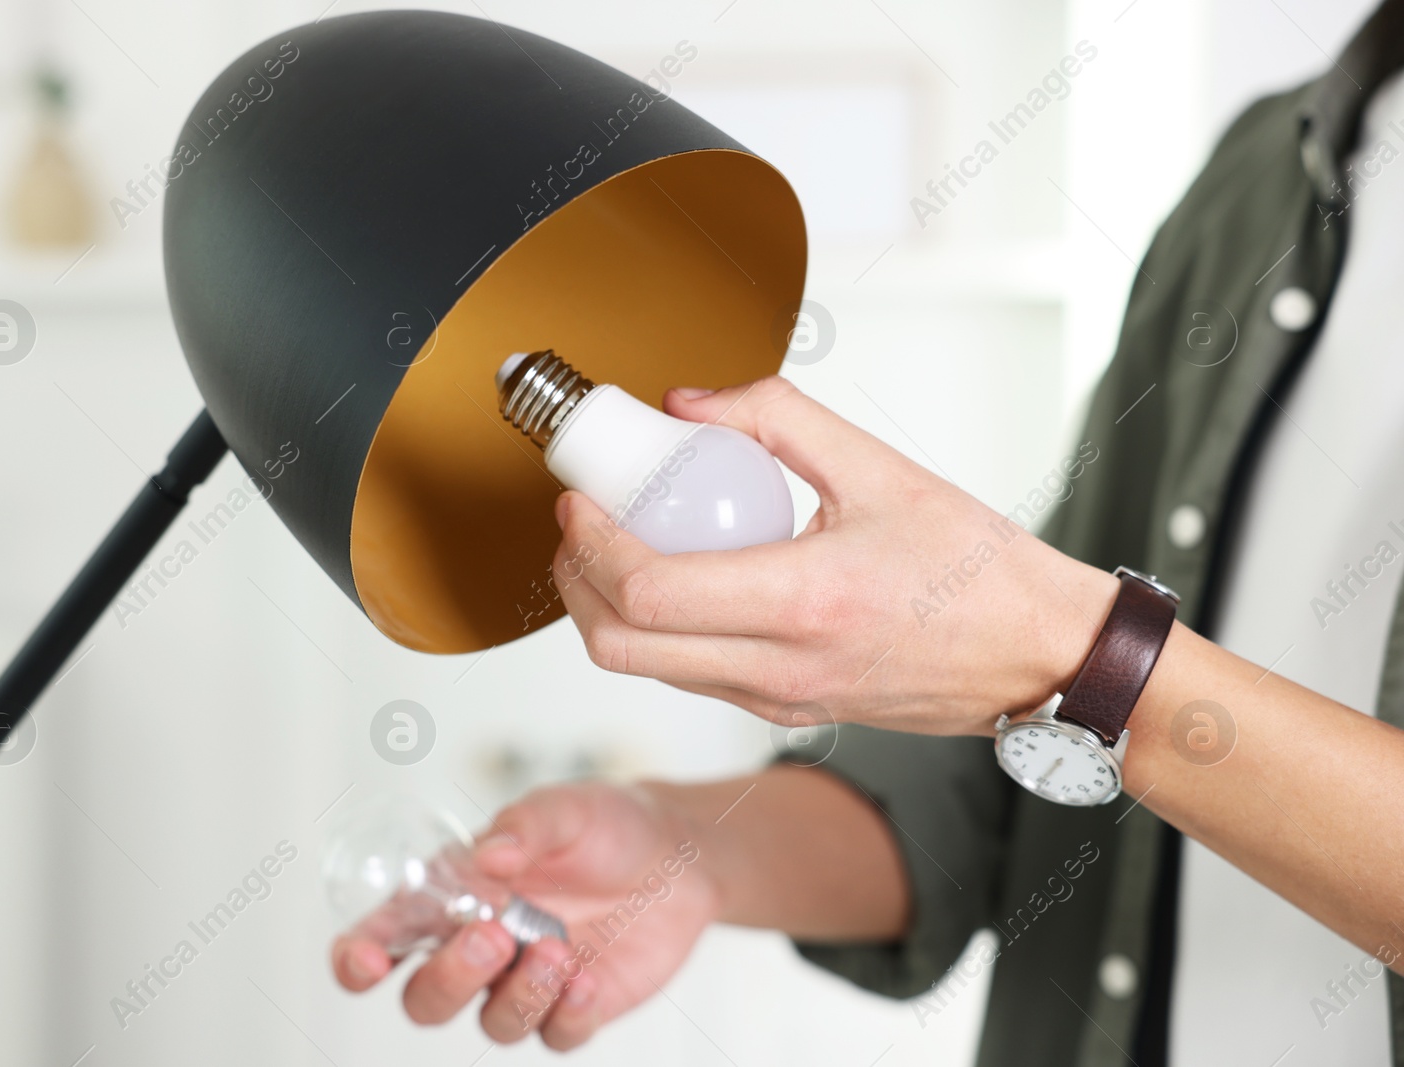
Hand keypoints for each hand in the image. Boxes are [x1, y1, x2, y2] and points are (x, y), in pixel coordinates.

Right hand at [330, 781, 718, 1049]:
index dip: (359, 959)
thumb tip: (488, 856)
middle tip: (494, 937)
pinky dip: (570, 1014)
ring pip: (492, 1024)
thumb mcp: (563, 807)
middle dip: (449, 979)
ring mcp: (525, 982)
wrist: (678, 854)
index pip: (384, 937)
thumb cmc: (603, 824)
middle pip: (426, 998)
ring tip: (558, 948)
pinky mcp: (574, 1007)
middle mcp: (480, 947)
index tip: (366, 963)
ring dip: (519, 995)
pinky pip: (556, 1037)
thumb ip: (522, 829)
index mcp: (455, 896)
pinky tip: (590, 977)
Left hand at [552, 376, 1119, 736]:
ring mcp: (778, 700)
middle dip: (576, 582)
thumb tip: (690, 403)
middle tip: (582, 524)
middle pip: (620, 648)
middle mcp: (780, 667)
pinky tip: (680, 573)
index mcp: (802, 604)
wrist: (1038, 655)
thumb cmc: (978, 572)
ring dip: (608, 607)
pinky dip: (658, 630)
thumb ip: (778, 420)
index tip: (582, 497)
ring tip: (621, 541)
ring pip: (647, 671)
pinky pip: (691, 675)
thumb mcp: (881, 469)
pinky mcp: (785, 710)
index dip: (591, 545)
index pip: (646, 594)